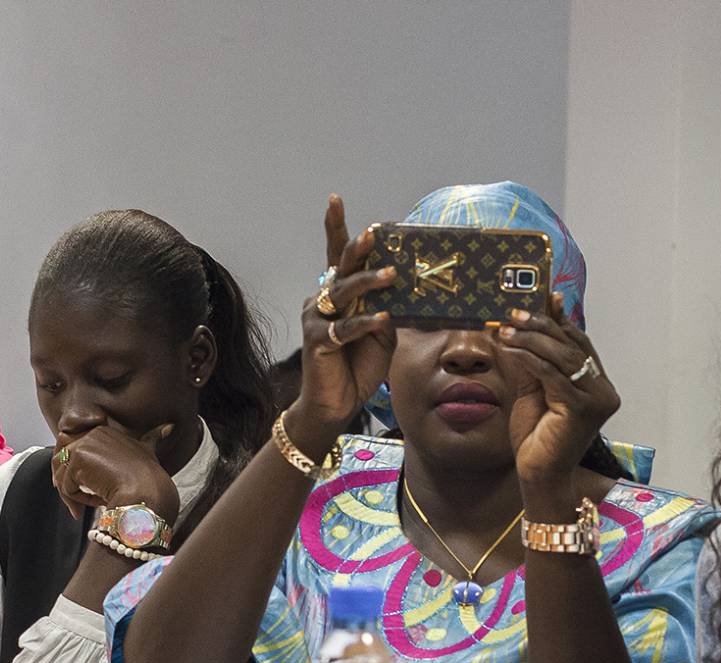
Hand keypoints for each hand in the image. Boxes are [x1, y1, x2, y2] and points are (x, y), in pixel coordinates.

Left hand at [52, 423, 180, 524]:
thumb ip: (153, 437)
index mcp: (104, 431)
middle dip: (66, 483)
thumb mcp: (149, 452)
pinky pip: (65, 486)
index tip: (85, 488)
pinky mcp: (77, 459)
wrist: (148, 493)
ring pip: (62, 475)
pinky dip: (77, 500)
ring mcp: (84, 444)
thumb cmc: (150, 478)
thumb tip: (169, 427)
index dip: (75, 471)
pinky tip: (96, 503)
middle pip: (62, 460)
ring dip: (73, 495)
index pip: (74, 449)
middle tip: (77, 505)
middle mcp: (92, 433)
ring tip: (90, 506)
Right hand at [284, 196, 398, 456]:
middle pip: (340, 267)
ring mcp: (316, 319)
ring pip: (343, 292)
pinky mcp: (317, 341)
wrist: (333, 405)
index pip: (337, 256)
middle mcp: (322, 300)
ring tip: (392, 274)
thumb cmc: (356, 368)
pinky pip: (345, 327)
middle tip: (374, 232)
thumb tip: (403, 291)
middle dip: (357, 247)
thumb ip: (386, 310)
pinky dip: (365, 323)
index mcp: (337, 295)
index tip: (335, 199)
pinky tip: (382, 318)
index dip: (335, 227)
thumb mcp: (380, 335)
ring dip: (369, 281)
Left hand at [496, 293, 620, 502]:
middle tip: (515, 313)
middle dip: (542, 326)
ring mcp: (597, 400)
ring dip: (531, 338)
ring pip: (562, 356)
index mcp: (598, 385)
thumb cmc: (536, 437)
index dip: (561, 321)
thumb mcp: (535, 390)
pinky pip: (552, 373)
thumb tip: (526, 326)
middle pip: (572, 345)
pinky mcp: (582, 409)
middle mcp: (604, 391)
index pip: (580, 344)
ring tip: (506, 329)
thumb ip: (536, 361)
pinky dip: (529, 357)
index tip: (543, 300)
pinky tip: (509, 347)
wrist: (538, 474)